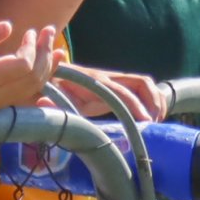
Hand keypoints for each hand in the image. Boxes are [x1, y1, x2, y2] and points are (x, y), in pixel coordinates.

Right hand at [0, 22, 57, 111]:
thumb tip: (9, 26)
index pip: (22, 67)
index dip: (32, 48)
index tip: (30, 31)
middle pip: (33, 78)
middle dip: (45, 54)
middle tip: (48, 31)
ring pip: (33, 88)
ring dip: (48, 67)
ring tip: (57, 47)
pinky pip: (27, 94)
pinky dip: (40, 79)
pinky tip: (48, 65)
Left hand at [53, 68, 167, 124]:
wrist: (50, 76)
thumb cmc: (53, 91)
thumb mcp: (51, 98)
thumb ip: (50, 101)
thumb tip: (42, 101)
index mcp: (96, 83)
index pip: (122, 93)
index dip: (136, 106)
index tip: (146, 122)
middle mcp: (109, 77)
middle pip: (141, 83)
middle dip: (153, 101)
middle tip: (155, 122)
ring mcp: (114, 79)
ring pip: (144, 83)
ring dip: (155, 99)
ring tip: (157, 120)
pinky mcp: (116, 85)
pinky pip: (140, 87)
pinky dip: (151, 98)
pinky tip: (151, 115)